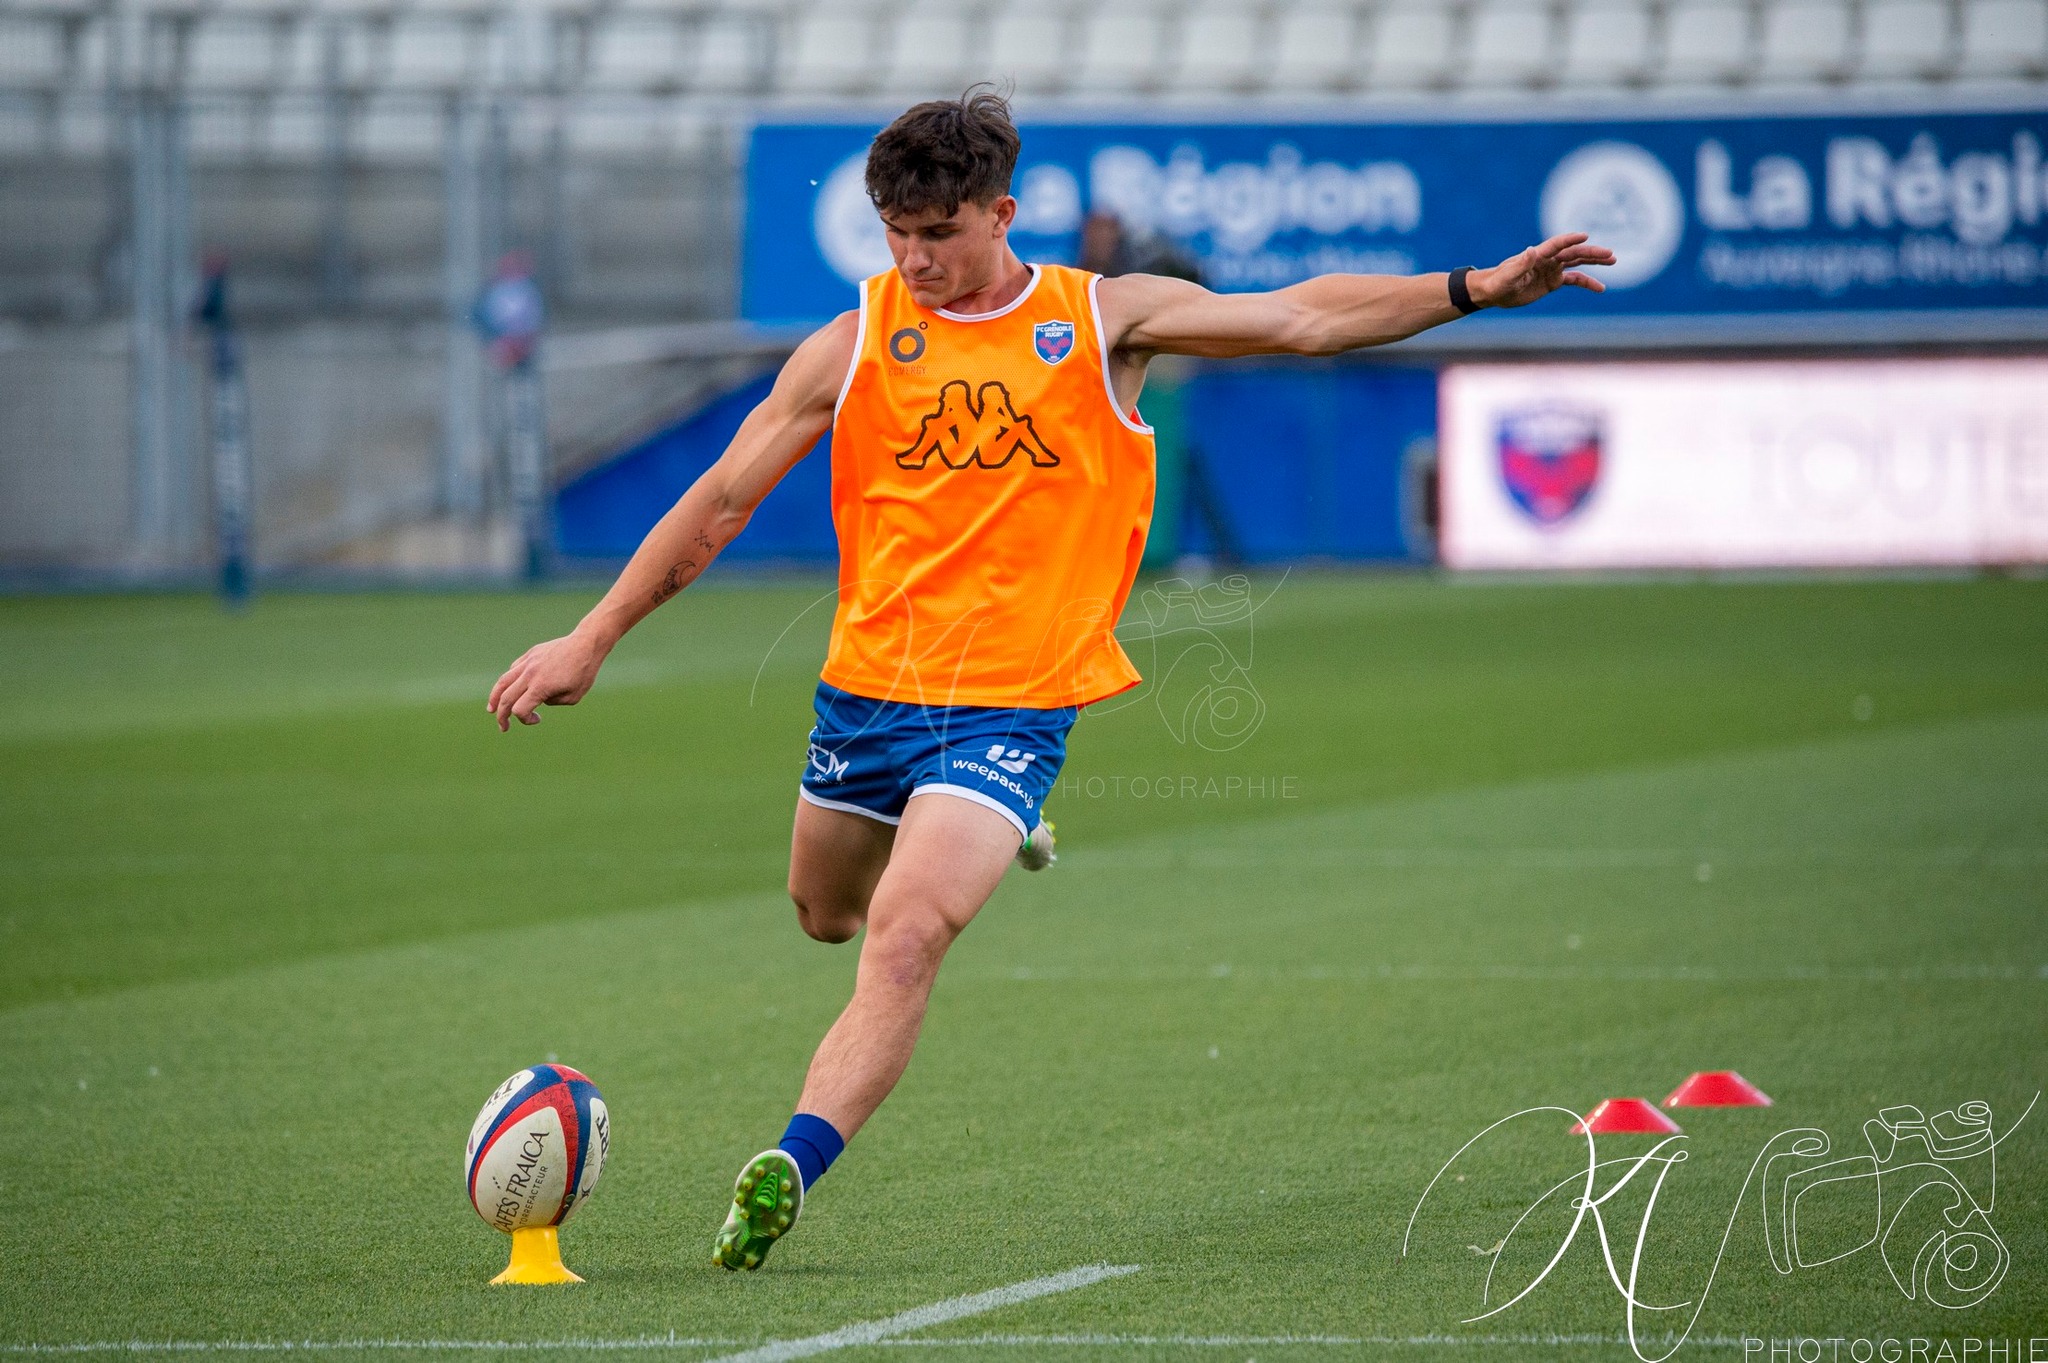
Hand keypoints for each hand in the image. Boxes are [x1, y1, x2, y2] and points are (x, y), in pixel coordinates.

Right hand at [487, 630, 608, 730]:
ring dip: (495, 697)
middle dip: (501, 716)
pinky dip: (508, 681)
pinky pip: (514, 669)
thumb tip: (538, 699)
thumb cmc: (584, 673)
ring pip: (503, 681)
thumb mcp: (573, 697)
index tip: (538, 719)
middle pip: (506, 698)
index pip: (519, 710)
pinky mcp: (530, 654)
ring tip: (491, 709)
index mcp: (540, 687)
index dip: (524, 720)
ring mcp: (528, 662)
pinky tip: (510, 688)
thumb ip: (552, 702)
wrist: (586, 644)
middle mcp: (530, 674)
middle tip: (503, 727)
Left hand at [1471, 233, 1617, 308]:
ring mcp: (1552, 269)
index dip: (1570, 239)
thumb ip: (1520, 264)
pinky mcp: (1553, 281)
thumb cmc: (1497, 283)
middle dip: (1592, 252)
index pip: (1557, 244)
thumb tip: (1531, 250)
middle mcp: (1548, 259)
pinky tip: (1601, 287)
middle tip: (1610, 254)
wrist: (1494, 291)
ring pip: (1578, 262)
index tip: (1585, 236)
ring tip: (1613, 261)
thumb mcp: (1507, 276)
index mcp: (1538, 255)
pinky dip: (1587, 282)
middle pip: (1574, 252)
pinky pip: (1574, 280)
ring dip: (1595, 261)